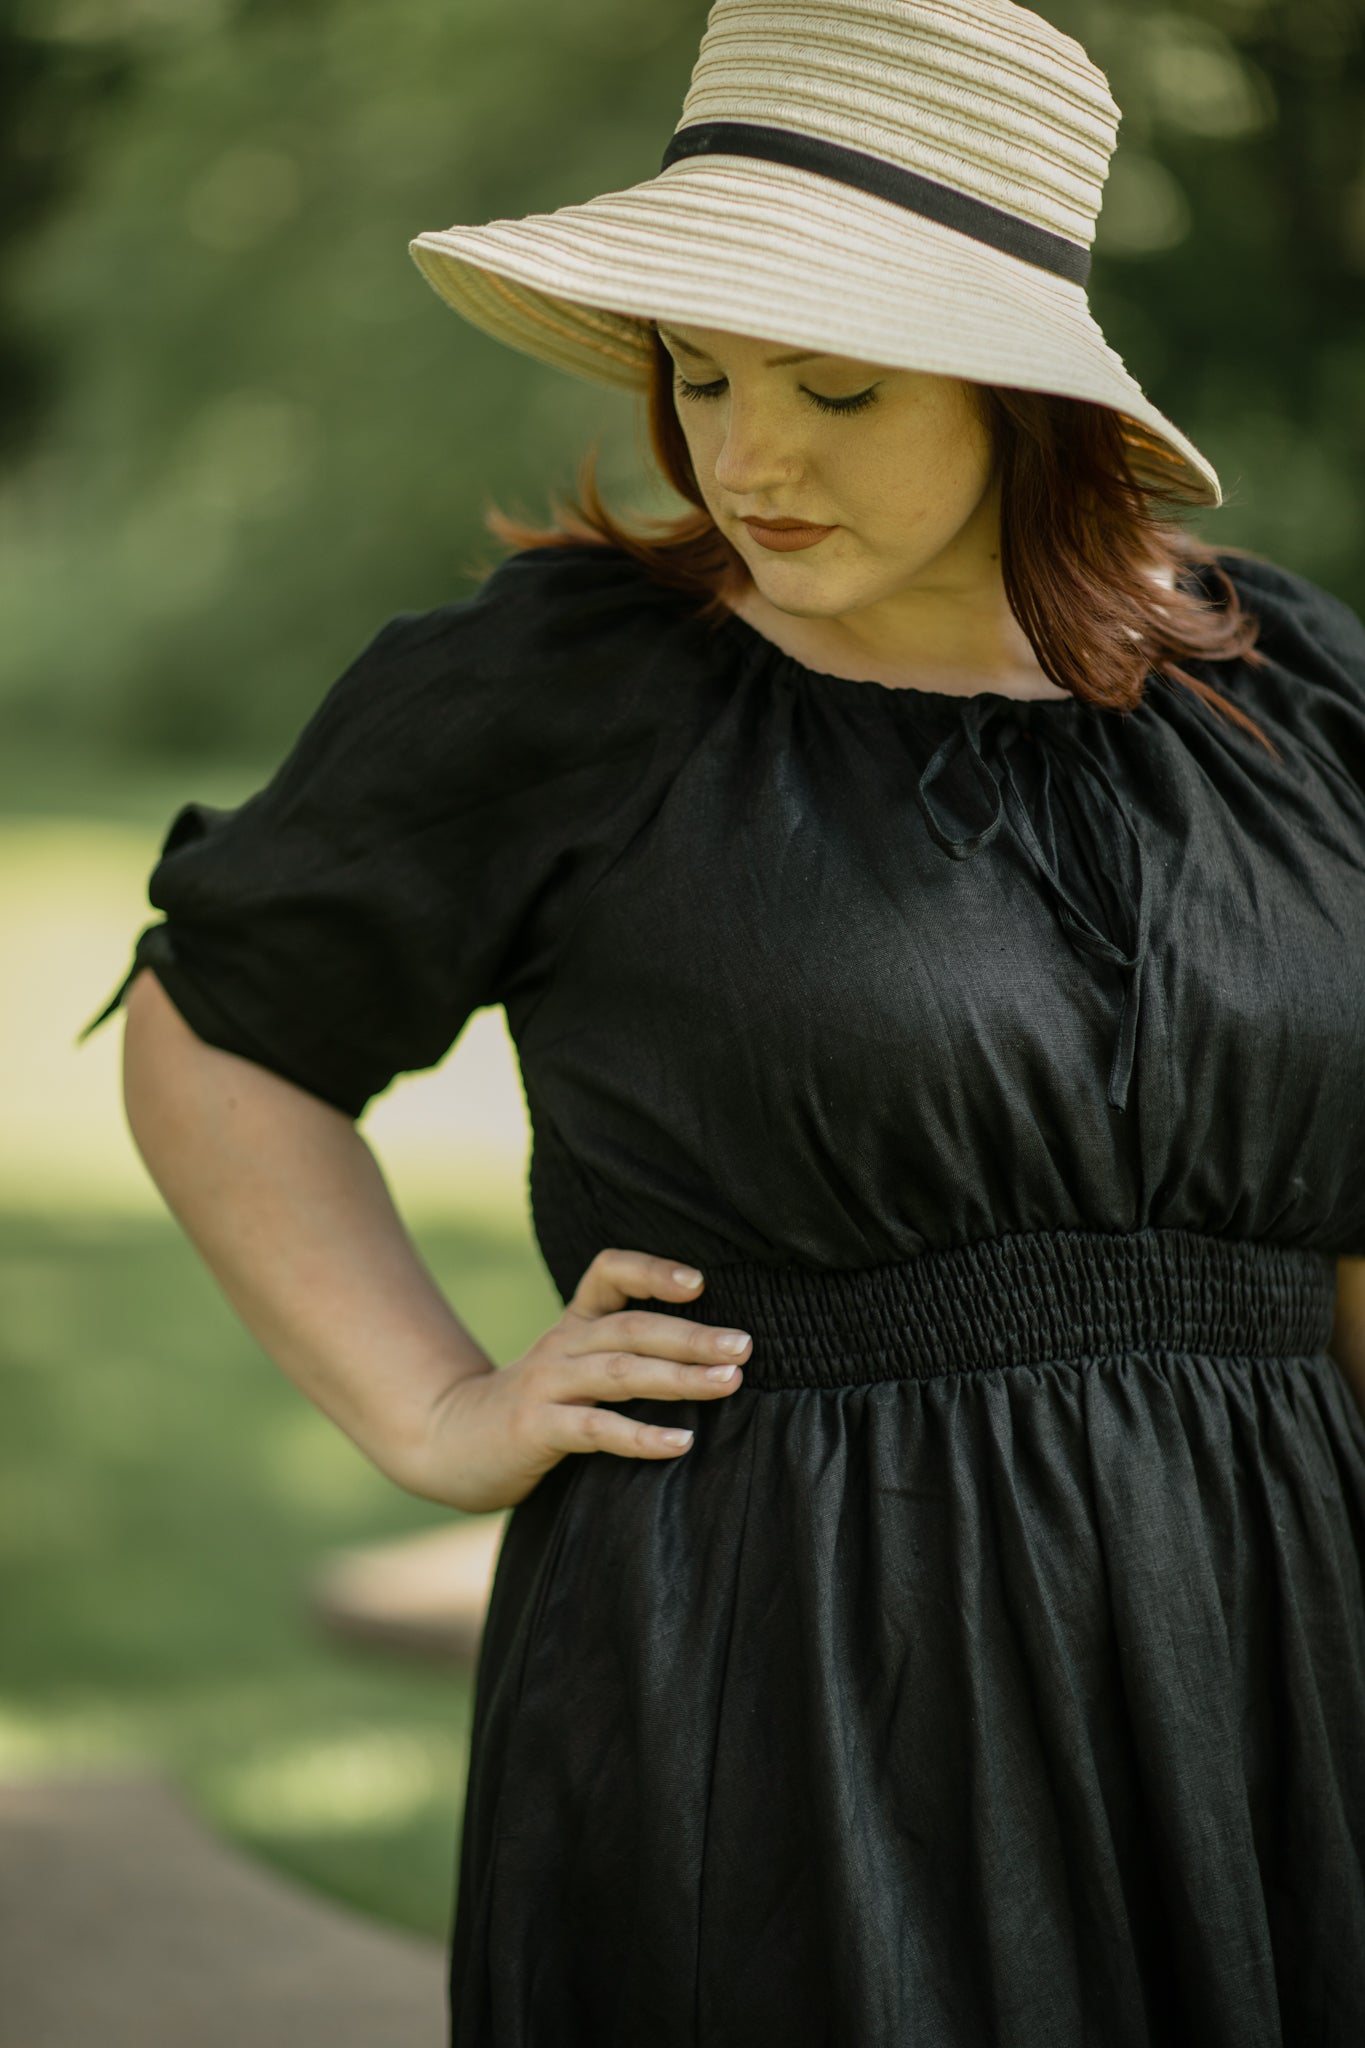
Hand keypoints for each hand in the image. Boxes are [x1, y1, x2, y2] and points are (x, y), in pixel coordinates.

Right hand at [394, 1248, 749, 1511]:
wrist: (451, 1442)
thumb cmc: (534, 1407)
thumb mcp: (573, 1366)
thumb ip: (624, 1355)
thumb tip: (714, 1357)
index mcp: (574, 1324)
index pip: (609, 1272)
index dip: (652, 1270)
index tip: (701, 1282)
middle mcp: (562, 1346)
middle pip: (632, 1327)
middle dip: (692, 1335)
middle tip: (744, 1345)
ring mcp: (546, 1385)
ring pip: (619, 1372)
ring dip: (679, 1377)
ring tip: (728, 1382)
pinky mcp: (535, 1428)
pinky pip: (595, 1428)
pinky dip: (640, 1435)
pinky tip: (680, 1443)